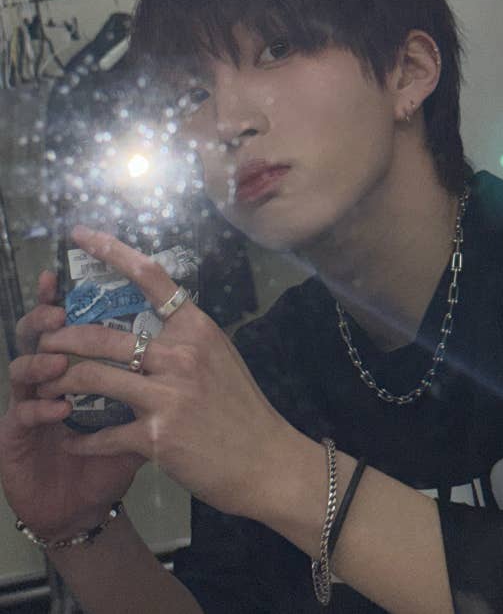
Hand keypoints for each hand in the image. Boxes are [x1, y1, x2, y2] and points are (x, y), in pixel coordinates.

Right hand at [0, 272, 142, 540]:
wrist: (84, 508)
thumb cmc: (113, 457)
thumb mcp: (141, 416)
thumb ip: (154, 380)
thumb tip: (184, 342)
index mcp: (77, 365)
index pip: (71, 319)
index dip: (64, 293)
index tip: (71, 258)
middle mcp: (48, 378)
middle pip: (38, 334)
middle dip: (47, 318)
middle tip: (58, 312)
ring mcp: (27, 405)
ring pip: (21, 369)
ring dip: (40, 361)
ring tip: (56, 361)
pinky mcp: (14, 439)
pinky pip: (21, 415)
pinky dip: (40, 409)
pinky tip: (59, 409)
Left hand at [36, 226, 295, 520]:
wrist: (266, 459)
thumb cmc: (242, 406)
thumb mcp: (220, 356)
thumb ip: (184, 338)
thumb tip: (152, 323)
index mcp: (196, 328)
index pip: (150, 276)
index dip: (110, 250)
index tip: (80, 234)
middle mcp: (181, 354)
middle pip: (103, 335)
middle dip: (62, 337)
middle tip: (44, 341)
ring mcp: (168, 395)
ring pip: (94, 379)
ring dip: (61, 381)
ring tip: (45, 384)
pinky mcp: (157, 435)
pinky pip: (104, 434)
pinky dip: (82, 438)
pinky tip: (71, 439)